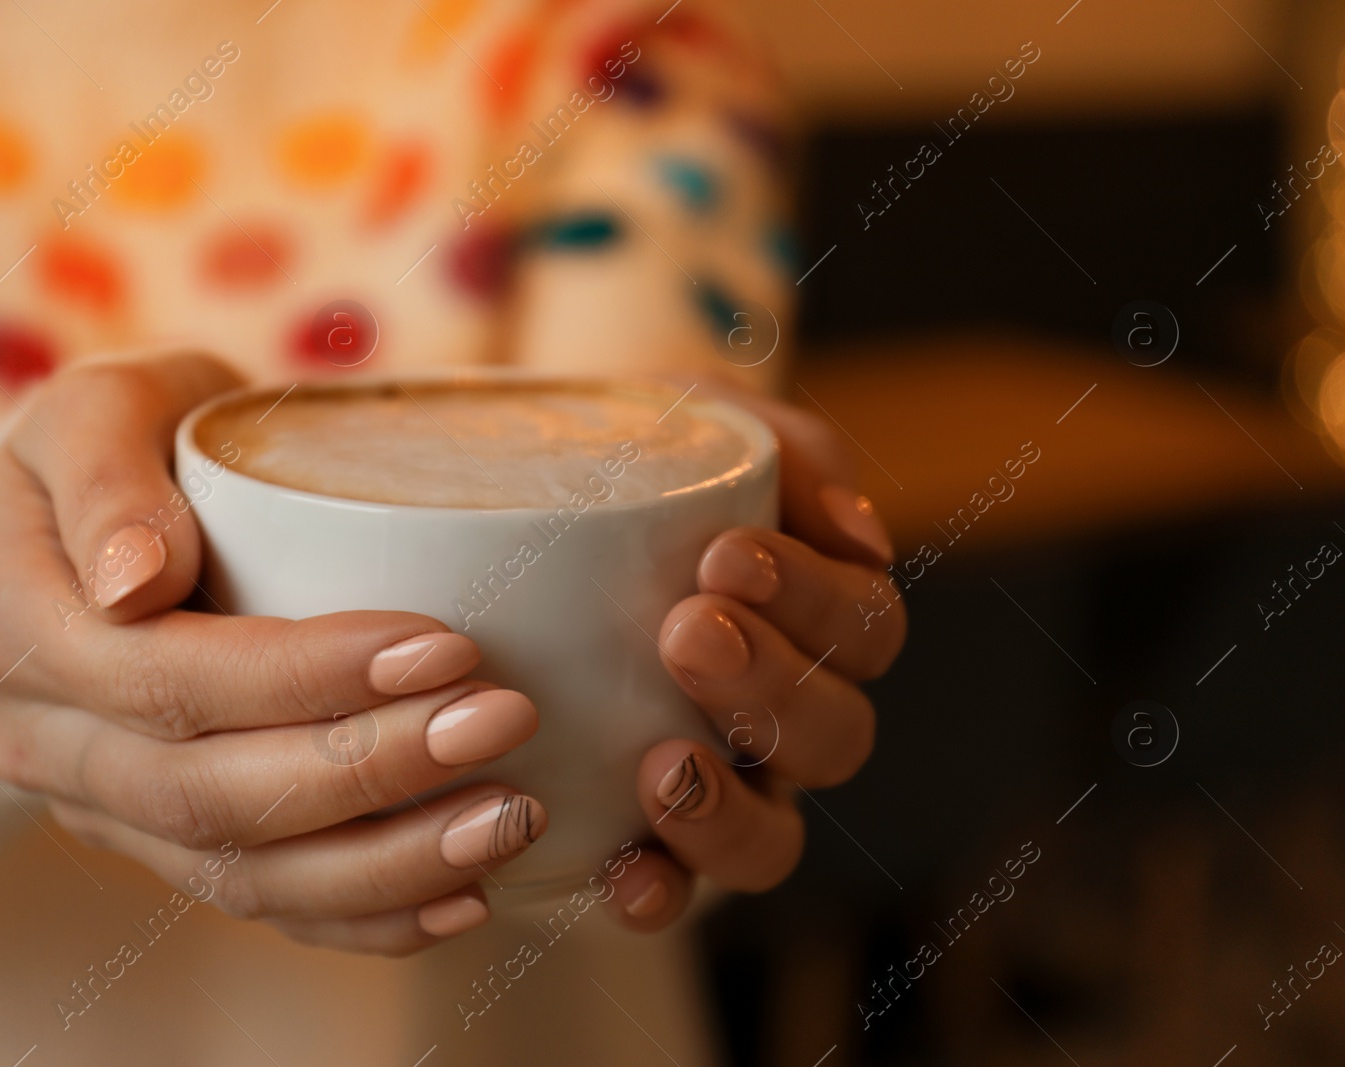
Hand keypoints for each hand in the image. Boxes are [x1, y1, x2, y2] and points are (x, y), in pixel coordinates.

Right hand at [0, 355, 548, 955]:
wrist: (118, 508)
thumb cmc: (132, 434)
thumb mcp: (100, 406)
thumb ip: (105, 473)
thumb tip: (133, 584)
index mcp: (11, 627)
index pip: (168, 677)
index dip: (308, 676)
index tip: (442, 644)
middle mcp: (43, 739)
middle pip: (210, 793)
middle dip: (370, 770)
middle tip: (501, 721)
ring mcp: (101, 807)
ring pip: (239, 873)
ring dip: (386, 862)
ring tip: (507, 819)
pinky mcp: (163, 845)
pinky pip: (259, 906)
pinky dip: (363, 917)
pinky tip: (462, 899)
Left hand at [599, 380, 906, 927]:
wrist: (514, 497)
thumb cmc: (629, 458)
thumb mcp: (700, 421)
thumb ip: (789, 453)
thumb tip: (858, 532)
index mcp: (817, 620)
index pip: (863, 630)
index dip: (816, 604)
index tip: (727, 557)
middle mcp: (787, 716)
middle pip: (837, 734)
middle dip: (770, 688)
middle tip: (686, 631)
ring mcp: (728, 788)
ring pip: (777, 835)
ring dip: (729, 807)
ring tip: (662, 763)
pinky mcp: (649, 844)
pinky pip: (677, 894)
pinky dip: (660, 891)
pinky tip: (621, 874)